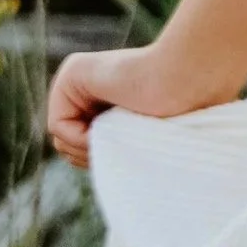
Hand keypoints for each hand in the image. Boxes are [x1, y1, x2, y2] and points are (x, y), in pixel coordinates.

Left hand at [45, 40, 240, 168]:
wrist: (187, 81)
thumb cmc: (180, 112)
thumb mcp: (141, 141)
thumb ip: (118, 149)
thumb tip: (98, 175)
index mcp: (109, 99)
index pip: (84, 147)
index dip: (100, 161)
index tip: (126, 156)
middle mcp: (90, 85)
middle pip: (67, 145)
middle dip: (91, 158)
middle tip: (121, 149)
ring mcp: (79, 76)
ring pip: (61, 140)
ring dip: (89, 151)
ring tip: (119, 139)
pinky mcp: (73, 71)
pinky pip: (59, 126)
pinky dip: (80, 139)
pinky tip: (107, 128)